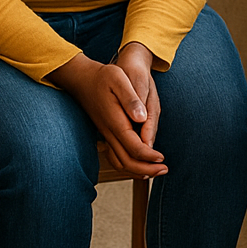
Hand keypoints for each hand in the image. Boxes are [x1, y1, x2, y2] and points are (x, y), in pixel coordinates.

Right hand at [49, 53, 167, 177]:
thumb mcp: (119, 79)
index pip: (134, 147)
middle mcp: (109, 132)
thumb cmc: (103, 77)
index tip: (162, 158)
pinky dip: (128, 165)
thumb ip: (131, 99)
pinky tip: (140, 163)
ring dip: (138, 170)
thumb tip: (142, 118)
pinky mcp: (106, 134)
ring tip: (155, 170)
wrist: (82, 79)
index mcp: (116, 121)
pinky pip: (115, 157)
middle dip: (146, 169)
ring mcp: (106, 135)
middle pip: (127, 161)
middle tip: (164, 170)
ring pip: (120, 162)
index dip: (149, 156)